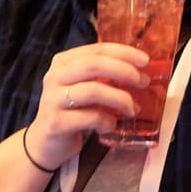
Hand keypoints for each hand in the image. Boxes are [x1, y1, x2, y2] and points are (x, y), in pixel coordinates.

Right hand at [25, 42, 150, 168]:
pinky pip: (90, 117)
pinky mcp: (56, 122)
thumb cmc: (71, 111)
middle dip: (124, 71)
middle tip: (143, 82)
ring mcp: (53, 99)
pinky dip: (107, 121)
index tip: (145, 61)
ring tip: (132, 109)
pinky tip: (111, 125)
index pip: (97, 50)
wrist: (45, 141)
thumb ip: (103, 76)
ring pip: (93, 91)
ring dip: (120, 99)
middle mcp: (55, 76)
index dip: (124, 53)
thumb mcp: (84, 87)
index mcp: (63, 62)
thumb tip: (140, 71)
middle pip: (94, 65)